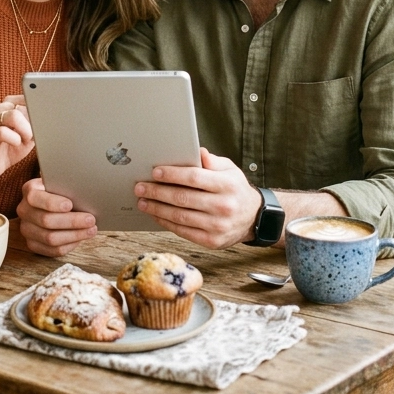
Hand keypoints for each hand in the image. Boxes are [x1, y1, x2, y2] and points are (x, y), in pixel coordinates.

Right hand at [0, 95, 34, 187]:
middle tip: (33, 135)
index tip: (41, 121)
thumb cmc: (10, 147)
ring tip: (26, 139)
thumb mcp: (28, 134)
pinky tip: (16, 143)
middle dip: (33, 122)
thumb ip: (36, 124)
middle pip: (23, 106)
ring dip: (25, 129)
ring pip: (13, 115)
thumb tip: (47, 119)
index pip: (27, 97)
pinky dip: (14, 139)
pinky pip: (2, 132)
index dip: (37, 110)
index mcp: (9, 105)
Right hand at [16, 177, 95, 256]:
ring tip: (91, 230)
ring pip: (50, 238)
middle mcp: (24, 210)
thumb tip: (85, 192)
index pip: (35, 198)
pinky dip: (70, 245)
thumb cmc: (60, 190)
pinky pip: (52, 250)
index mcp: (29, 190)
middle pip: (46, 220)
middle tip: (90, 219)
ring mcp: (26, 229)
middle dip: (71, 221)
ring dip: (74, 235)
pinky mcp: (33, 244)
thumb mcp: (60, 182)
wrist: (48, 202)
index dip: (52, 203)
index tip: (70, 205)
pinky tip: (81, 238)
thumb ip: (66, 185)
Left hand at [133, 148, 260, 249]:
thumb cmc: (236, 189)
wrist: (253, 218)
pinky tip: (156, 215)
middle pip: (183, 198)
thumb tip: (197, 152)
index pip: (194, 177)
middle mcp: (223, 206)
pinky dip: (166, 223)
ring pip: (180, 216)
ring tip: (143, 201)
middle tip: (141, 187)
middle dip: (157, 192)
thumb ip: (212, 161)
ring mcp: (217, 226)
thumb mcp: (230, 169)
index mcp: (227, 185)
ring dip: (157, 208)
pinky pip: (183, 231)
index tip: (155, 172)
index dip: (172, 175)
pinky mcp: (211, 241)